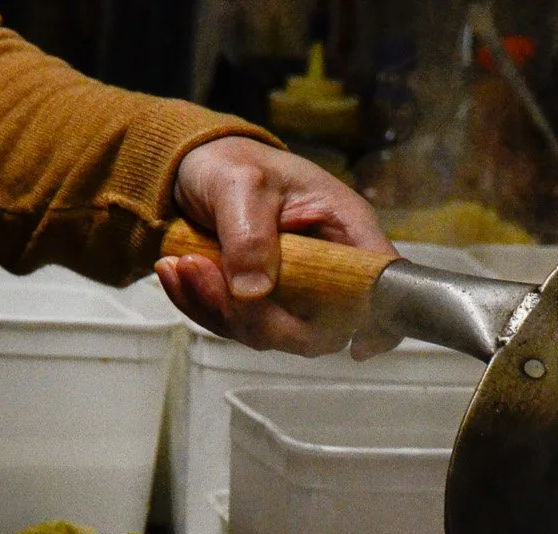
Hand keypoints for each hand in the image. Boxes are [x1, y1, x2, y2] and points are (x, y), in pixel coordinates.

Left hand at [158, 137, 397, 358]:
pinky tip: (176, 272)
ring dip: (219, 309)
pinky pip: (237, 328)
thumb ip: (248, 233)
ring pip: (272, 335)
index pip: (382, 285)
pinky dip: (201, 308)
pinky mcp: (261, 305)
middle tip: (205, 273)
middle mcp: (328, 270)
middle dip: (259, 318)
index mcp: (344, 230)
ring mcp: (295, 294)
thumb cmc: (233, 163)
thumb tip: (254, 290)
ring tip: (181, 263)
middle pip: (320, 329)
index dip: (380, 323)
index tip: (360, 346)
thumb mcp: (240, 183)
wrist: (193, 168)